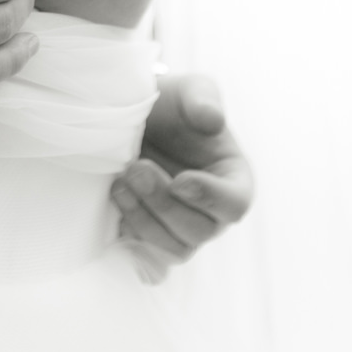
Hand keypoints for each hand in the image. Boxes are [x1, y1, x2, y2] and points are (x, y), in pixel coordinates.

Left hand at [113, 72, 251, 281]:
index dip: (210, 198)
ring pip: (174, 250)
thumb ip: (204, 99)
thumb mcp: (189, 90)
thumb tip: (213, 120)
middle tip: (136, 168)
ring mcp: (181, 230)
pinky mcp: (151, 238)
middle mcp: (212, 213)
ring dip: (144, 220)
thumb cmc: (171, 105)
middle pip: (200, 231)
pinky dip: (133, 242)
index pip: (236, 204)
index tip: (181, 180)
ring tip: (120, 183)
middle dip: (164, 203)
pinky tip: (115, 211)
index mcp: (233, 180)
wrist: (134, 120)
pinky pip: (148, 261)